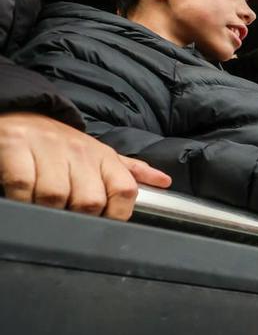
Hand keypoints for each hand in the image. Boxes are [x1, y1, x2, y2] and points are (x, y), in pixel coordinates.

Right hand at [0, 112, 169, 219]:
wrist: (23, 112)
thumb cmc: (64, 143)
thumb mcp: (101, 154)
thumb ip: (131, 171)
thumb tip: (164, 181)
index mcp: (104, 157)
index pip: (125, 190)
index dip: (118, 214)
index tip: (105, 222)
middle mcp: (80, 152)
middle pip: (90, 201)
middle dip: (78, 215)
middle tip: (67, 214)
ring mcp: (48, 147)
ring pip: (55, 196)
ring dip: (47, 209)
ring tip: (42, 204)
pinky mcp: (16, 145)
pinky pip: (22, 185)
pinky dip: (21, 198)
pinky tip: (22, 195)